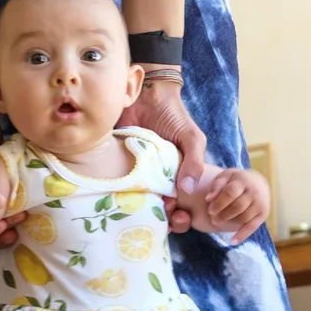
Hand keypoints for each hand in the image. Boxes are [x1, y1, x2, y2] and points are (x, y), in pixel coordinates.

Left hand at [123, 73, 205, 235]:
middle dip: (159, 215)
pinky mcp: (117, 162)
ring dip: (137, 208)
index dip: (179, 214)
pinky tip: (118, 199)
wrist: (146, 93)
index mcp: (177, 174)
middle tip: (157, 216)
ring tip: (140, 211)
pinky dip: (116, 191)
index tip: (176, 217)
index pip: (179, 202)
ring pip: (135, 198)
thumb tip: (188, 190)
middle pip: (157, 205)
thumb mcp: (191, 138)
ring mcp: (136, 171)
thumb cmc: (173, 115)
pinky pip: (116, 181)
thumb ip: (194, 162)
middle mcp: (156, 176)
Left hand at [205, 168, 269, 244]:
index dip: (219, 203)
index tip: (210, 210)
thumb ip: (216, 185)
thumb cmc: (236, 181)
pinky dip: (242, 235)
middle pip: (238, 206)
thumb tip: (208, 199)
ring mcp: (260, 203)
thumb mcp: (226, 176)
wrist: (258, 183)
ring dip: (230, 223)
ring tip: (218, 222)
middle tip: (213, 219)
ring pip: (244, 217)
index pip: (230, 193)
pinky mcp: (263, 214)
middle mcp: (254, 192)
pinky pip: (253, 227)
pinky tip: (232, 241)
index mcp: (243, 180)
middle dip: (223, 215)